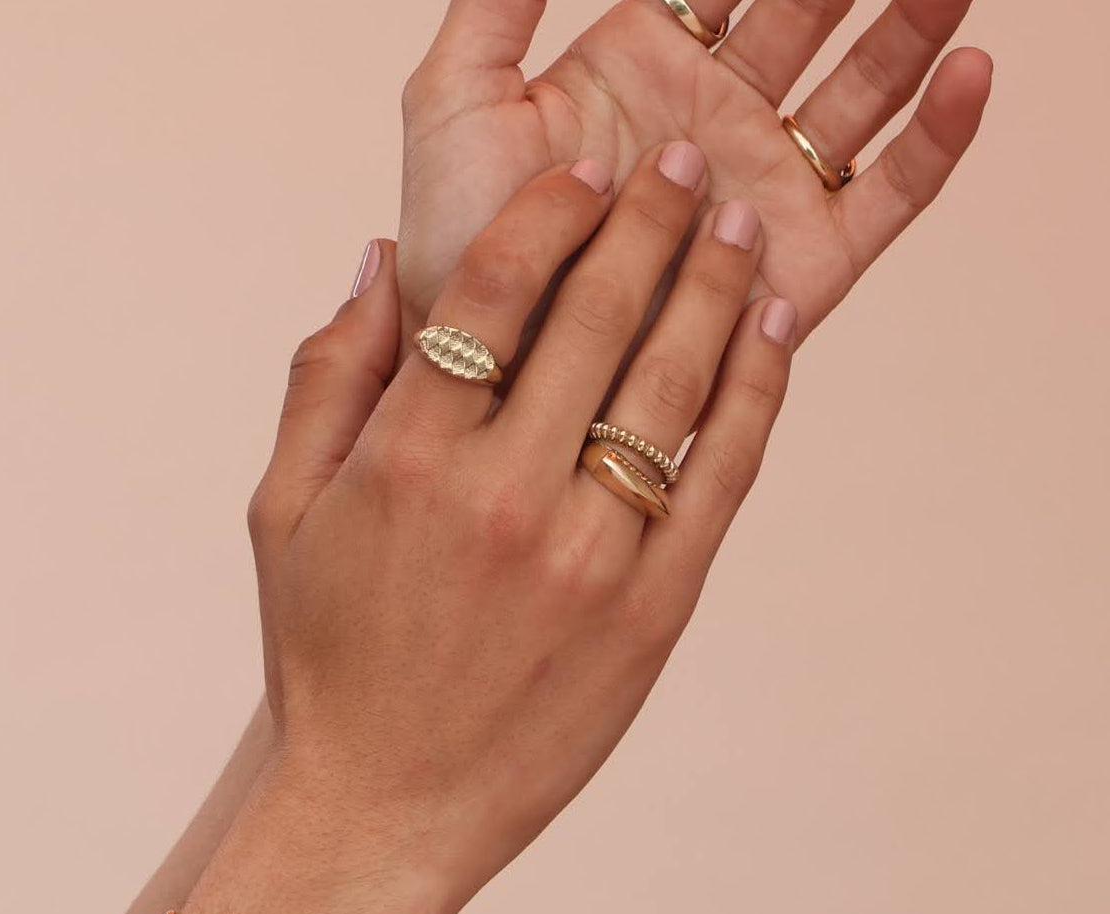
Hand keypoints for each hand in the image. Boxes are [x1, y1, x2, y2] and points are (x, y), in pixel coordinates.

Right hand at [250, 147, 794, 913]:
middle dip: (650, 220)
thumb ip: (326, 378)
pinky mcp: (651, 613)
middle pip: (600, 315)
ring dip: (717, 289)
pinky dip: (754, 397)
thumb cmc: (326, 661)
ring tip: (738, 230)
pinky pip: (718, 479)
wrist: (383, 809)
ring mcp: (588, 556)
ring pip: (674, 386)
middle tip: (684, 169)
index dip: (552, 209)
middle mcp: (503, 496)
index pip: (496, 286)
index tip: (585, 170)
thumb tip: (382, 260)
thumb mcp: (281, 516)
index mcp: (406, 460)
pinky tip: (769, 337)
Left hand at [398, 0, 990, 345]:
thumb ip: (498, 3)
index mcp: (646, 68)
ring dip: (911, 35)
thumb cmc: (456, 243)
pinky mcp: (799, 268)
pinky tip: (969, 77)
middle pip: (813, 21)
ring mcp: (761, 193)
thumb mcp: (456, 100)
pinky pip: (886, 198)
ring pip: (863, 96)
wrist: (485, 366)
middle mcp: (715, 124)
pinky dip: (936, 142)